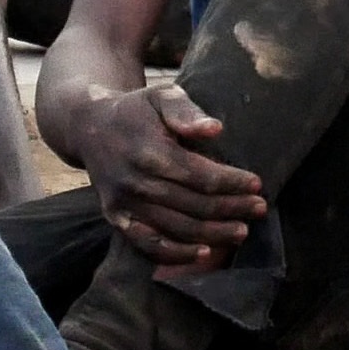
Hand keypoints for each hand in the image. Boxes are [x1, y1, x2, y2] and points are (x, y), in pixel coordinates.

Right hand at [77, 82, 263, 268]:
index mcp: (151, 153)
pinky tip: (203, 254)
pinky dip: (176, 254)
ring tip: (241, 232)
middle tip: (259, 209)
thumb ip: (187, 112)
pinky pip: (147, 244)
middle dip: (233, 209)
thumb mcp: (161, 96)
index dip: (233, 184)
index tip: (257, 185)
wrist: (89, 127)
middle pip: (196, 205)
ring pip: (178, 228)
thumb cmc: (136, 110)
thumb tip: (215, 129)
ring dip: (214, 234)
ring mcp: (124, 204)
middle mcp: (136, 183)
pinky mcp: (115, 217)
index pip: (203, 177)